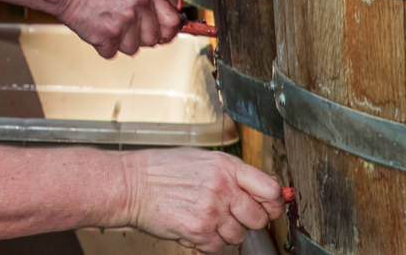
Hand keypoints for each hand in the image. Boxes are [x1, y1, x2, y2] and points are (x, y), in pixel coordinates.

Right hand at [54, 0, 179, 56]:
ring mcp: (124, 21)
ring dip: (120, 42)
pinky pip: (113, 53)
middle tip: (123, 25)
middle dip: (139, 37)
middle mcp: (139, 5)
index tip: (163, 36)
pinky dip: (104, 46)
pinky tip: (98, 29)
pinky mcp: (108, 36)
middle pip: (153, 40)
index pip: (172, 21)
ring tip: (108, 24)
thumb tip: (169, 23)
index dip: (168, 32)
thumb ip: (150, 2)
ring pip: (133, 49)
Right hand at [125, 149, 284, 249]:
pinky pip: (218, 247)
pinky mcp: (199, 230)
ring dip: (226, 233)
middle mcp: (222, 187)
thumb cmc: (161, 170)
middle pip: (259, 217)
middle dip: (248, 220)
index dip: (274, 203)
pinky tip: (196, 228)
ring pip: (239, 236)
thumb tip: (259, 191)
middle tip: (232, 215)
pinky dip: (209, 243)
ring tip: (206, 219)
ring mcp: (212, 210)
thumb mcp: (201, 159)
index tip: (270, 207)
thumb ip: (231, 174)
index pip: (271, 189)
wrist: (131, 184)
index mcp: (226, 166)